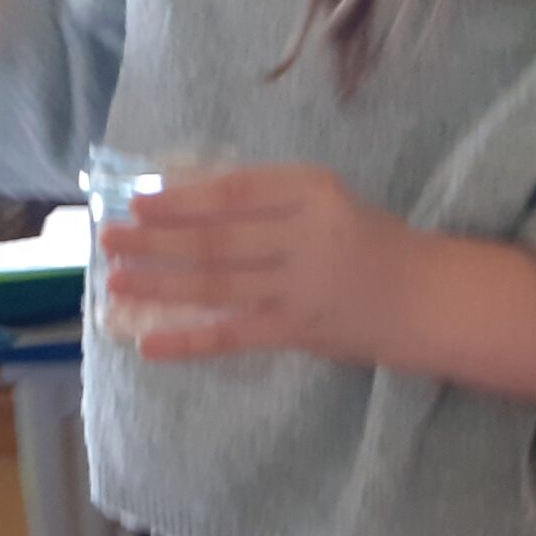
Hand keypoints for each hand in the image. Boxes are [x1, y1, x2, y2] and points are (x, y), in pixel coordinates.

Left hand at [100, 165, 415, 366]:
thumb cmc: (369, 243)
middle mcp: (306, 235)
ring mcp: (301, 286)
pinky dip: (188, 341)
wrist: (426, 297)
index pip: (233, 192)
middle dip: (156, 241)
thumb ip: (269, 202)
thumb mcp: (326, 203)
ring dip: (160, 284)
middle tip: (109, 239)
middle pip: (216, 238)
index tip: (139, 202)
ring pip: (216, 284)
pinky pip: (231, 335)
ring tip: (117, 282)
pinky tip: (148, 344)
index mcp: (313, 190)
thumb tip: (186, 204)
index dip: (180, 198)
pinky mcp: (298, 331)